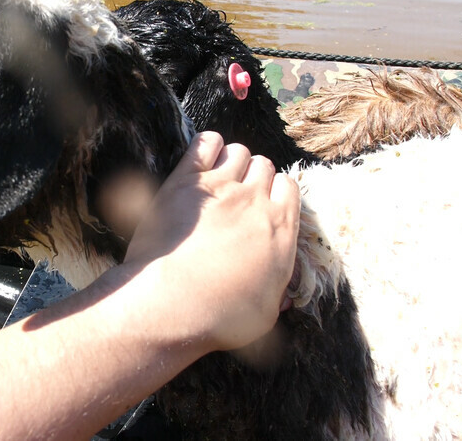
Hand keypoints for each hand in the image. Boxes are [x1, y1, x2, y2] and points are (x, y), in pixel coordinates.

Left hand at [121, 132, 300, 352]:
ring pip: (238, 152)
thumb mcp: (266, 313)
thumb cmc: (221, 316)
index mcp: (281, 229)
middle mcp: (255, 201)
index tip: (263, 207)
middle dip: (253, 177)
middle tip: (236, 197)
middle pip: (264, 166)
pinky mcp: (184, 182)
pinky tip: (202, 158)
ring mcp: (220, 187)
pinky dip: (207, 145)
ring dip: (231, 160)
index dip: (275, 194)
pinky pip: (205, 143)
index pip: (288, 188)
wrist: (173, 303)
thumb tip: (283, 295)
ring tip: (218, 179)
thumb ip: (276, 292)